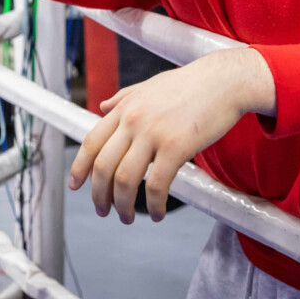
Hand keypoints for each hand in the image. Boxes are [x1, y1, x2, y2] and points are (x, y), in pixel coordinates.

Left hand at [68, 48, 275, 223]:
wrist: (223, 81)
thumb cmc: (190, 84)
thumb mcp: (149, 86)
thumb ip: (123, 97)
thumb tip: (102, 106)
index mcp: (124, 108)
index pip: (91, 142)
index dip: (79, 169)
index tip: (75, 187)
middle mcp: (132, 120)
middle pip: (103, 166)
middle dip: (99, 195)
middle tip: (103, 211)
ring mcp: (153, 133)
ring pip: (125, 180)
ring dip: (123, 206)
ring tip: (127, 218)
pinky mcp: (176, 146)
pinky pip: (157, 185)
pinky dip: (154, 205)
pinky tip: (157, 213)